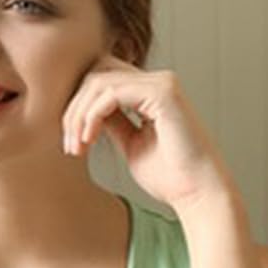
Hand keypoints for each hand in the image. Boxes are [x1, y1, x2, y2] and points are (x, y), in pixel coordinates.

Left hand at [61, 53, 235, 215]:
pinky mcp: (163, 93)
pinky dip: (92, 116)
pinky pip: (111, 93)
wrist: (198, 193)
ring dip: (79, 115)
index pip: (103, 82)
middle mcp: (158, 82)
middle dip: (74, 109)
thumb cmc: (171, 177)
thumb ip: (114, 124)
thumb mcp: (131, 146)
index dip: (79, 108)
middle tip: (69, 145)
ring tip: (76, 147)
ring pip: (99, 81)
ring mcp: (162, 84)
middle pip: (96, 74)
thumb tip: (88, 114)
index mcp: (151, 93)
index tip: (72, 144)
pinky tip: (88, 139)